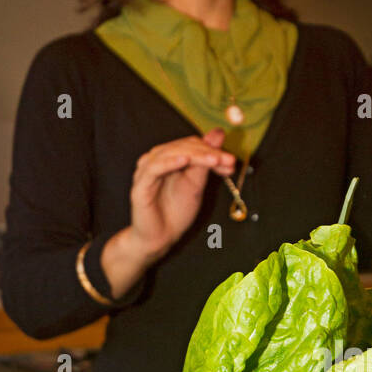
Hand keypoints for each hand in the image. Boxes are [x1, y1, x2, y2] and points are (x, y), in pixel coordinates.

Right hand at [129, 128, 235, 259]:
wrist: (160, 238)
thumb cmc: (176, 212)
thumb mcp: (197, 184)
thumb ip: (206, 161)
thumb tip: (218, 133)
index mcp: (169, 158)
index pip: (192, 145)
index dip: (213, 150)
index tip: (231, 161)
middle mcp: (156, 160)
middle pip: (183, 146)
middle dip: (208, 153)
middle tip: (228, 161)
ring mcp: (147, 171)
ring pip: (170, 153)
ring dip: (195, 155)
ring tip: (214, 160)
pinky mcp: (140, 185)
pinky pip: (154, 168)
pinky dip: (169, 162)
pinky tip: (184, 161)